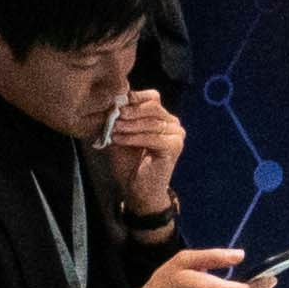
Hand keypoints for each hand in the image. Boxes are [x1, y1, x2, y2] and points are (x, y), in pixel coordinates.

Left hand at [99, 86, 187, 207]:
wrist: (137, 189)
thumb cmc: (128, 163)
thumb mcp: (120, 135)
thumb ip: (120, 119)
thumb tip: (112, 102)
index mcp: (161, 117)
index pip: (151, 98)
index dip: (134, 97)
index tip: (114, 103)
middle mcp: (172, 123)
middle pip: (153, 106)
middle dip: (131, 110)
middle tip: (113, 115)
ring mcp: (176, 134)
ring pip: (152, 121)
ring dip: (129, 125)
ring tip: (113, 129)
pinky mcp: (175, 146)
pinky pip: (153, 137)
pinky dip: (133, 138)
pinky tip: (118, 139)